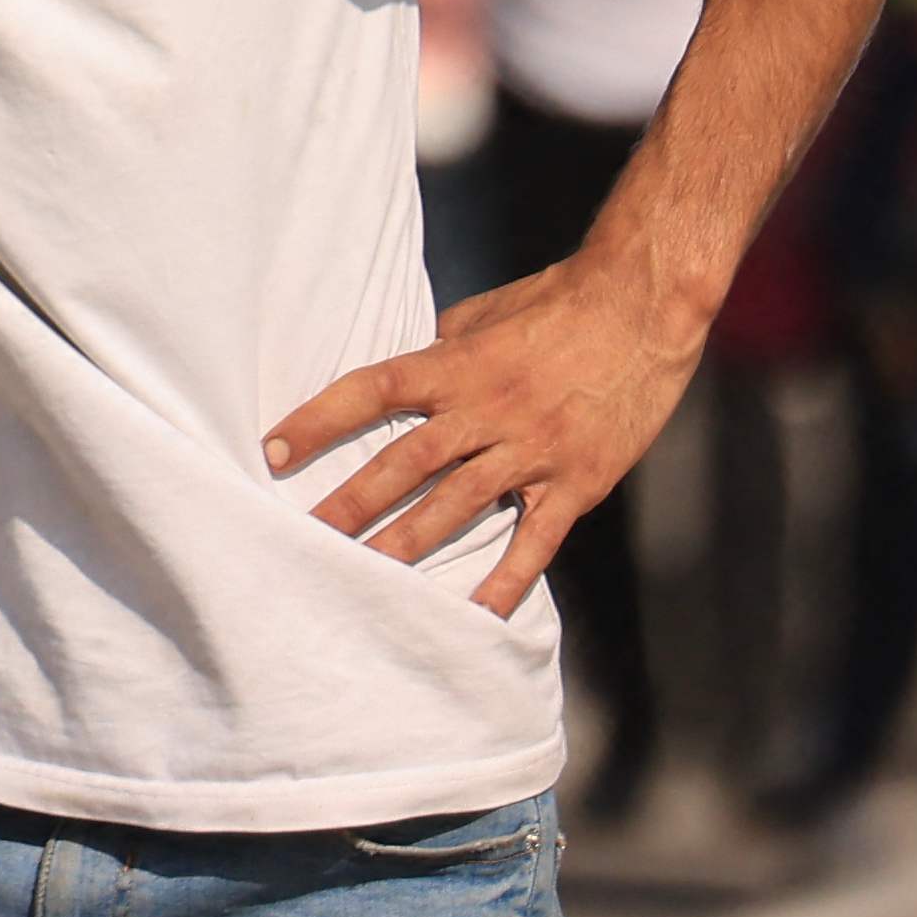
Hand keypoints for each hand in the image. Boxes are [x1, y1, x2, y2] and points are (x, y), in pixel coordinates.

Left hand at [262, 252, 706, 613]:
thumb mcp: (483, 315)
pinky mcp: (576, 482)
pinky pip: (535, 541)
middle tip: (306, 537)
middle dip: (351, 502)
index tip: (273, 450)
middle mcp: (486, 410)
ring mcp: (531, 450)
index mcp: (455, 365)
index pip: (370, 392)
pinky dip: (506, 581)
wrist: (643, 306)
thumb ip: (442, 351)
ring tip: (366, 580)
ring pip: (456, 505)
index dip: (318, 420)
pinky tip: (477, 613)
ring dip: (408, 545)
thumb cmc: (558, 303)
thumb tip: (406, 372)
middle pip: (404, 462)